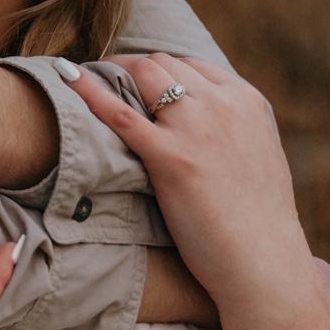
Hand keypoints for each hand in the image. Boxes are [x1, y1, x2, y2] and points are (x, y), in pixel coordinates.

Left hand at [65, 56, 329, 329]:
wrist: (264, 265)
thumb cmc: (259, 223)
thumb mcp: (258, 156)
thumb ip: (234, 129)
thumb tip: (204, 120)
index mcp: (248, 102)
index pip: (191, 65)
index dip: (160, 71)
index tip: (138, 82)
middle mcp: (223, 105)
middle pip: (162, 64)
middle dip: (133, 71)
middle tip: (107, 83)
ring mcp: (195, 128)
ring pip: (142, 74)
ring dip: (113, 74)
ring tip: (87, 79)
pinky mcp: (169, 157)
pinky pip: (118, 112)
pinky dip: (89, 90)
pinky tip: (66, 76)